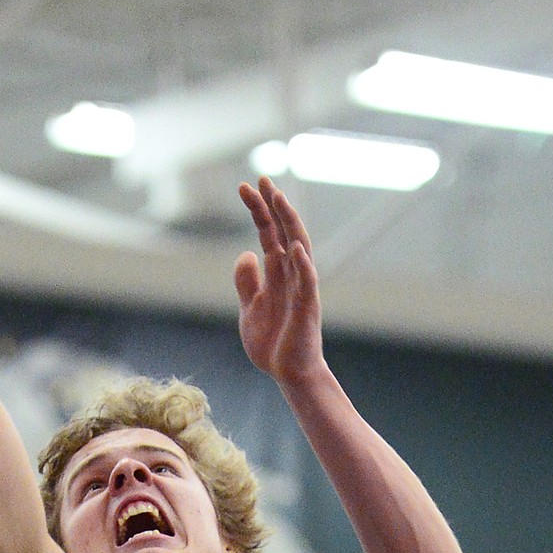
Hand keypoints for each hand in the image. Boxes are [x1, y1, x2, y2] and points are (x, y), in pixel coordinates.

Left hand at [235, 178, 323, 386]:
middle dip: (273, 205)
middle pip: (284, 231)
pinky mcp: (307, 308)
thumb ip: (246, 282)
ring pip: (299, 247)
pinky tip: (295, 249)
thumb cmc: (273, 343)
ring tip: (278, 199)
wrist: (288, 374)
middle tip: (261, 178)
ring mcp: (302, 288)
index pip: (268, 232)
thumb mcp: (249, 308)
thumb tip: (246, 253)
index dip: (258, 209)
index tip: (244, 186)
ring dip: (289, 223)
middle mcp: (291, 274)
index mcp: (276, 273)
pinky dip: (303, 265)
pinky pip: (308, 283)